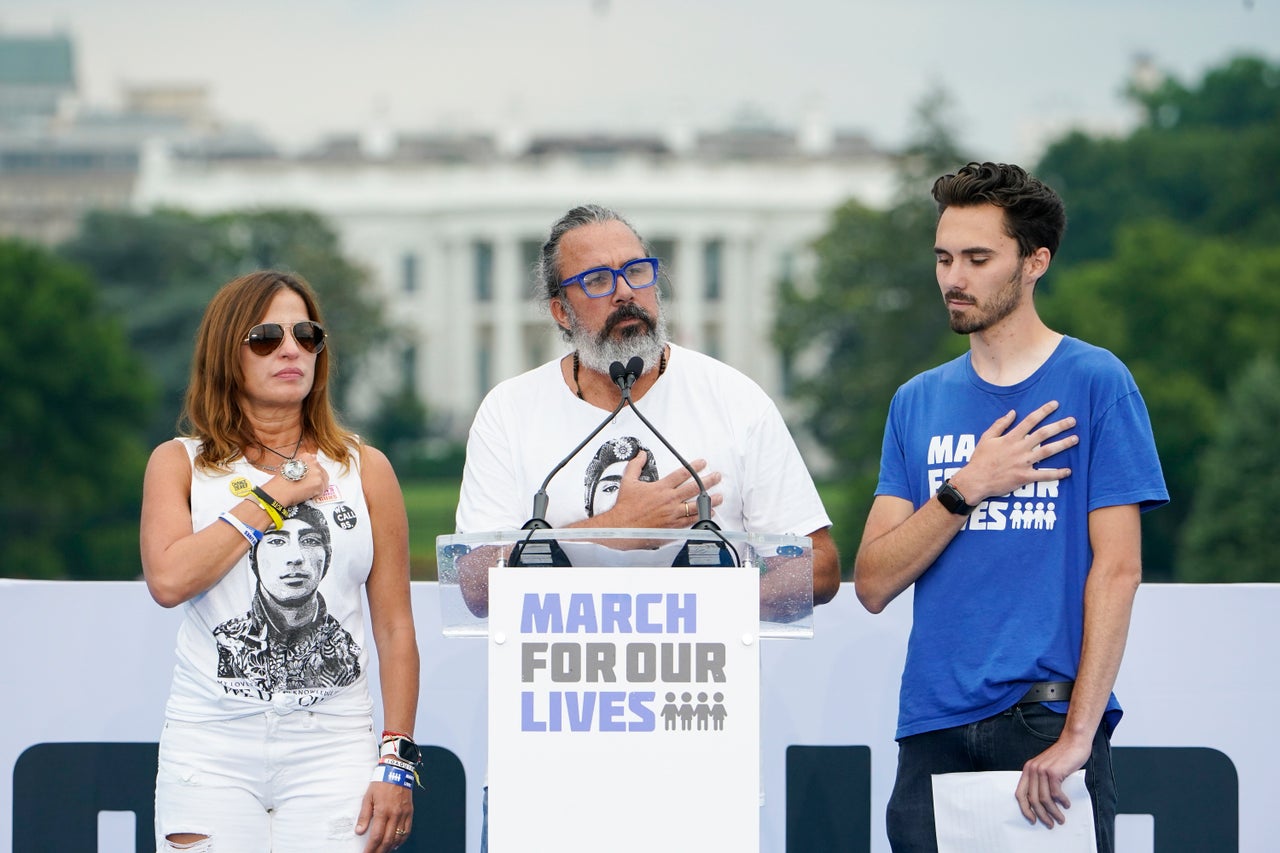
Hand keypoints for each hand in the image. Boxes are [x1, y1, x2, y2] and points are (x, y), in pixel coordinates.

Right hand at [272, 451, 329, 504]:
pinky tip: (307, 494)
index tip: (308, 479)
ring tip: (306, 491)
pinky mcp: (319, 484)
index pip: (317, 465)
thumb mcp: (291, 465)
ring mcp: (318, 473)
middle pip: (323, 474)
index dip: (312, 474)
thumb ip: (304, 461)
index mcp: (307, 457)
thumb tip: (314, 456)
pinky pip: (321, 491)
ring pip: (324, 483)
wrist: (279, 490)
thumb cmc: (282, 479)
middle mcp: (314, 463)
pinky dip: (315, 495)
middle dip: (317, 481)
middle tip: (307, 487)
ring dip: (317, 488)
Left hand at [355, 779, 413, 851]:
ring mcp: (403, 814)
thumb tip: (359, 831)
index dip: (371, 848)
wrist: (397, 771)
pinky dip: (401, 840)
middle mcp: (394, 814)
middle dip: (379, 851)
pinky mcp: (409, 812)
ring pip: (398, 837)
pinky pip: (407, 830)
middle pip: (387, 840)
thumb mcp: (368, 797)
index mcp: (383, 811)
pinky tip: (395, 844)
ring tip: (382, 851)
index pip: (376, 836)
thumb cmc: (381, 783)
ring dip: (390, 847)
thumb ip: (364, 816)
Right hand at [602, 454, 722, 527]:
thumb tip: (641, 454)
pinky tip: (709, 514)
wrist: (622, 527)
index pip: (682, 473)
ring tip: (720, 496)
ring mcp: (673, 513)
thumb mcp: (628, 481)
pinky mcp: (673, 526)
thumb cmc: (625, 507)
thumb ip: (635, 466)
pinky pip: (691, 520)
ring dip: (709, 500)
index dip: (695, 466)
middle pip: (694, 487)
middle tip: (717, 476)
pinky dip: (701, 516)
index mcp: (661, 487)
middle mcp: (669, 499)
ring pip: (696, 505)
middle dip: (708, 480)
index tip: (703, 463)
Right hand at [953, 402, 1077, 502]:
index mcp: (1011, 438)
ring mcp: (1023, 463)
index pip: (1030, 420)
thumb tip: (1012, 412)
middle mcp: (1019, 448)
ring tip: (1075, 439)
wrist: (975, 480)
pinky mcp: (1024, 477)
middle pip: (1043, 434)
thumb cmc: (980, 459)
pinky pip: (1044, 475)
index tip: (1055, 404)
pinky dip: (1057, 474)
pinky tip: (1068, 471)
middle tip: (1073, 421)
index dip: (1044, 411)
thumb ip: (1000, 424)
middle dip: (1059, 426)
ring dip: (1063, 445)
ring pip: (1047, 451)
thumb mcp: (986, 438)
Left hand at [1014, 734, 1092, 827]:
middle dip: (1041, 815)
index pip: (1020, 794)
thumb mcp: (1047, 768)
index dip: (1025, 809)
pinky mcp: (1054, 772)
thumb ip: (1042, 781)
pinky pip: (1055, 793)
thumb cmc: (1063, 757)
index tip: (1032, 820)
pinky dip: (1062, 802)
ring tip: (1060, 819)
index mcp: (1028, 770)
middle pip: (1032, 800)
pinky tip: (1066, 804)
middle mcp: (1032, 770)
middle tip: (1050, 824)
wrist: (1074, 741)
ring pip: (1044, 799)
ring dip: (1053, 812)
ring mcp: (1042, 770)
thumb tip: (1043, 804)